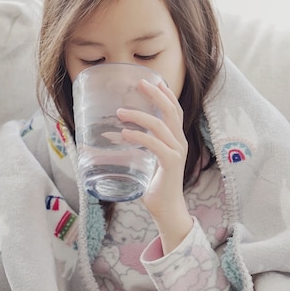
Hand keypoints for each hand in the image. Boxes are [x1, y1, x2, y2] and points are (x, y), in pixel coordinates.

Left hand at [117, 80, 193, 252]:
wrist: (166, 209)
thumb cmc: (154, 185)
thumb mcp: (146, 159)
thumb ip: (136, 146)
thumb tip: (110, 134)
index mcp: (176, 140)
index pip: (175, 111)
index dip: (167, 95)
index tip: (155, 81)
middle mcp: (180, 142)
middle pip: (171, 111)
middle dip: (156, 95)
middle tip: (140, 83)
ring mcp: (177, 152)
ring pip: (159, 125)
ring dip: (138, 116)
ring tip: (119, 112)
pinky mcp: (171, 163)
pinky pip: (154, 144)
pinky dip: (138, 136)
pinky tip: (124, 133)